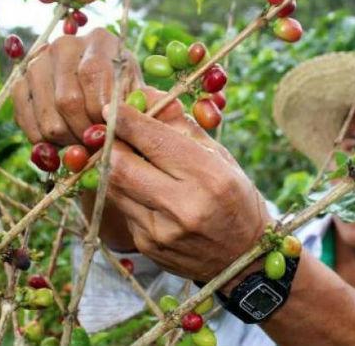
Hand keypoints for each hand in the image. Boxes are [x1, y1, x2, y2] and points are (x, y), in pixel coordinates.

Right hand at [11, 28, 145, 144]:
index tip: (112, 132)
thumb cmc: (124, 91)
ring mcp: (38, 63)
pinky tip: (63, 142)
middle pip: (67, 99)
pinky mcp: (20, 83)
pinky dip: (44, 141)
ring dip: (67, 140)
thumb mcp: (139, 92)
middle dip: (85, 132)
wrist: (100, 87)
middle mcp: (65, 45)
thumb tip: (126, 122)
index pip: (93, 75)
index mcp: (100, 41)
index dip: (101, 111)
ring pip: (48, 116)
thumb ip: (139, 105)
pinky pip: (26, 120)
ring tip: (83, 143)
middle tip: (98, 145)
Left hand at [103, 102, 271, 280]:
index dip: (126, 120)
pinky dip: (125, 192)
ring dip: (112, 167)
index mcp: (208, 177)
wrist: (244, 258)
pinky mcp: (148, 245)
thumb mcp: (219, 157)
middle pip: (121, 165)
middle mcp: (183, 205)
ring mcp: (162, 230)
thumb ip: (181, 126)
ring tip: (124, 156)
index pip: (153, 140)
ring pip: (114, 187)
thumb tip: (145, 97)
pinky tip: (141, 188)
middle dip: (110, 143)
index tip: (112, 108)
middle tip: (109, 132)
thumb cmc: (236, 199)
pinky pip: (123, 208)